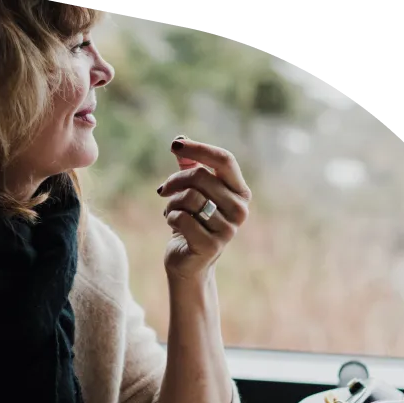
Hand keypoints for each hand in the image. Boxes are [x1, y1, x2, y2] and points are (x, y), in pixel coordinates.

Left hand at [157, 135, 251, 280]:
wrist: (190, 263)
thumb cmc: (192, 223)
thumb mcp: (193, 193)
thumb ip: (190, 166)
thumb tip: (180, 139)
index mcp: (240, 192)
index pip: (224, 160)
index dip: (199, 148)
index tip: (175, 145)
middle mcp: (240, 209)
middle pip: (200, 176)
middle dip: (175, 181)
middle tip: (163, 190)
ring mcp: (228, 229)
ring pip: (189, 198)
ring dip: (172, 202)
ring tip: (170, 211)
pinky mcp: (211, 245)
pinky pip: (181, 218)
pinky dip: (170, 217)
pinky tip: (172, 223)